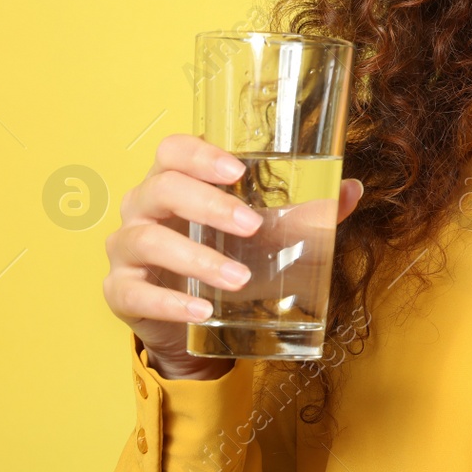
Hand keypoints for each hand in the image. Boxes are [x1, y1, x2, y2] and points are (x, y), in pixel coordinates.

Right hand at [101, 134, 364, 379]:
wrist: (198, 321)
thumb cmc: (229, 259)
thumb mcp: (268, 236)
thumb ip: (307, 213)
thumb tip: (351, 189)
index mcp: (174, 181)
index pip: (172, 150)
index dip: (199, 154)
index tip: (238, 171)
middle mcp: (143, 208)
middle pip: (161, 188)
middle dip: (208, 204)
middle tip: (253, 226)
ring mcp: (126, 250)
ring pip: (147, 239)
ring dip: (197, 258)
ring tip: (239, 278)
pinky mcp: (121, 292)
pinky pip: (134, 292)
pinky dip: (170, 302)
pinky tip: (201, 310)